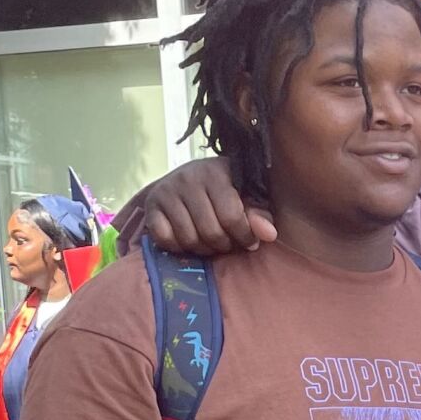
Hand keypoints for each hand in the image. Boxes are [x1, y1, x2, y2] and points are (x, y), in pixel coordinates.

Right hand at [114, 159, 274, 255]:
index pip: (232, 216)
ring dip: (202, 249)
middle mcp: (188, 178)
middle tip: (228, 242)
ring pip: (189, 239)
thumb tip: (269, 234)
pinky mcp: (151, 206)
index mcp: (215, 171)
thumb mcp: (247, 196)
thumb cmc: (225, 190)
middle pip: (210, 232)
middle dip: (223, 245)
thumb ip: (259, 214)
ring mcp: (166, 191)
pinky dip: (178, 247)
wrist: (187, 180)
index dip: (244, 236)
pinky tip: (188, 239)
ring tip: (210, 241)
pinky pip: (165, 239)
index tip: (249, 241)